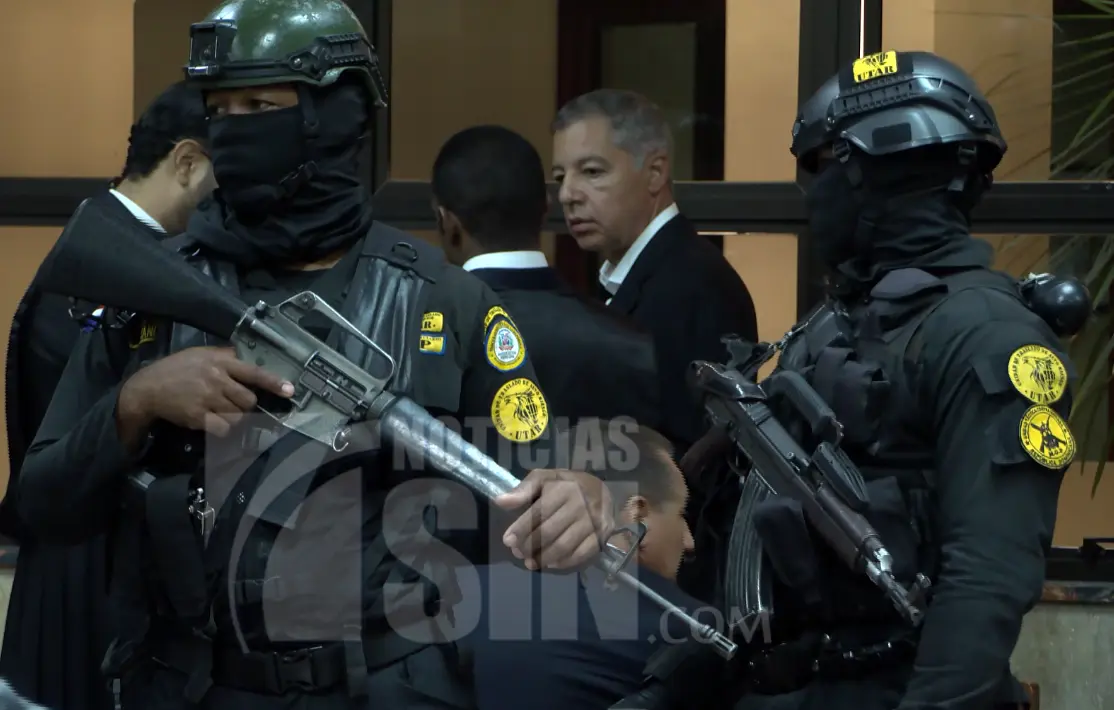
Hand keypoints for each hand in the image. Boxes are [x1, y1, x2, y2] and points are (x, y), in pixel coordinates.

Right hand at [118, 346, 293, 437]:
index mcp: (220, 362)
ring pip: (239, 416)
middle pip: (249, 399)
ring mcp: (207, 399)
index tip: (290, 390)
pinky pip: (223, 428)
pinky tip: (213, 422)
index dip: (273, 382)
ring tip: (221, 411)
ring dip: (235, 417)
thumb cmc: (177, 369)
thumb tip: (248, 358)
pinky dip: (223, 428)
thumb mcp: (201, 354)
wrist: (147, 388)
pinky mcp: (198, 416)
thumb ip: (225, 357)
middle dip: (247, 405)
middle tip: (234, 403)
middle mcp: (216, 379)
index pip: (253, 372)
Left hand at [494, 469, 613, 570]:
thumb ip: (523, 490)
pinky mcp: (601, 536)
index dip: (521, 529)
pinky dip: (563, 562)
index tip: (507, 540)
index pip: (538, 513)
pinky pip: (580, 554)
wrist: (601, 489)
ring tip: (530, 562)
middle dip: (529, 546)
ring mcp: (593, 522)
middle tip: (518, 553)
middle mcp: (580, 505)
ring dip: (543, 558)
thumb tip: (500, 501)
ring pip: (564, 546)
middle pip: (549, 532)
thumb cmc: (566, 484)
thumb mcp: (545, 478)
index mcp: (563, 489)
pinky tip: (550, 563)